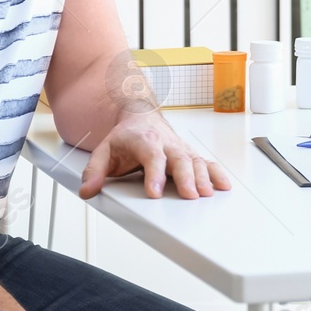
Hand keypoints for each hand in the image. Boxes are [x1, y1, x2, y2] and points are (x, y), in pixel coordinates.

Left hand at [78, 114, 230, 199]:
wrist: (140, 115)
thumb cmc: (126, 136)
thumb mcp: (103, 150)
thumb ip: (94, 170)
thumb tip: (88, 190)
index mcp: (145, 140)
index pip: (151, 156)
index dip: (154, 174)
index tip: (155, 191)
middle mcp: (166, 143)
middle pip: (179, 159)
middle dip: (186, 177)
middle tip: (190, 195)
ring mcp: (180, 148)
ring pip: (195, 161)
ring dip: (203, 177)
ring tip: (207, 194)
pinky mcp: (189, 154)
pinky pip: (206, 163)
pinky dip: (216, 173)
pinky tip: (222, 186)